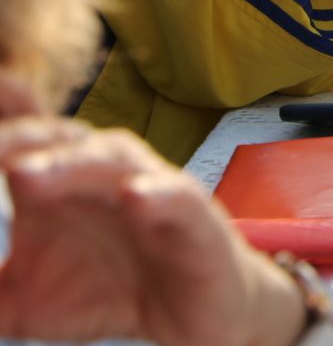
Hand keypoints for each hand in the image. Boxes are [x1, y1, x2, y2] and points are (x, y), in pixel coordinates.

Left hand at [0, 119, 309, 345]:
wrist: (198, 315)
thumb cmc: (112, 290)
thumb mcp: (22, 302)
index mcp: (57, 179)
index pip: (21, 134)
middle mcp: (101, 171)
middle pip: (58, 139)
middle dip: (15, 141)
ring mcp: (150, 187)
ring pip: (109, 159)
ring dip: (68, 164)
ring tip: (26, 177)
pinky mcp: (193, 218)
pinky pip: (173, 199)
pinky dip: (154, 195)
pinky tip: (133, 198)